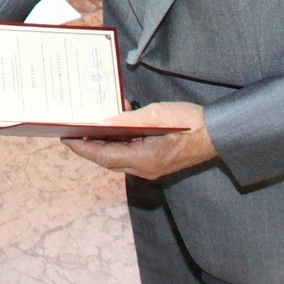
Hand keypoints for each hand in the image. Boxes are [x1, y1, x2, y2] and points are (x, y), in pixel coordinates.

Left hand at [64, 102, 215, 179]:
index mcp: (144, 159)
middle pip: (109, 160)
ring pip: (119, 158)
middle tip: (72, 133)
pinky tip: (116, 126)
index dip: (83, 148)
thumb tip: (102, 122)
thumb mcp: (155, 115)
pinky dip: (120, 142)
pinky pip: (131, 154)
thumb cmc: (189, 122)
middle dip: (89, 148)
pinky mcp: (157, 162)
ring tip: (89, 128)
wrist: (217, 133)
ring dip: (104, 145)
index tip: (66, 139)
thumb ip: (127, 120)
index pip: (105, 156)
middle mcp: (145, 168)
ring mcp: (152, 167)